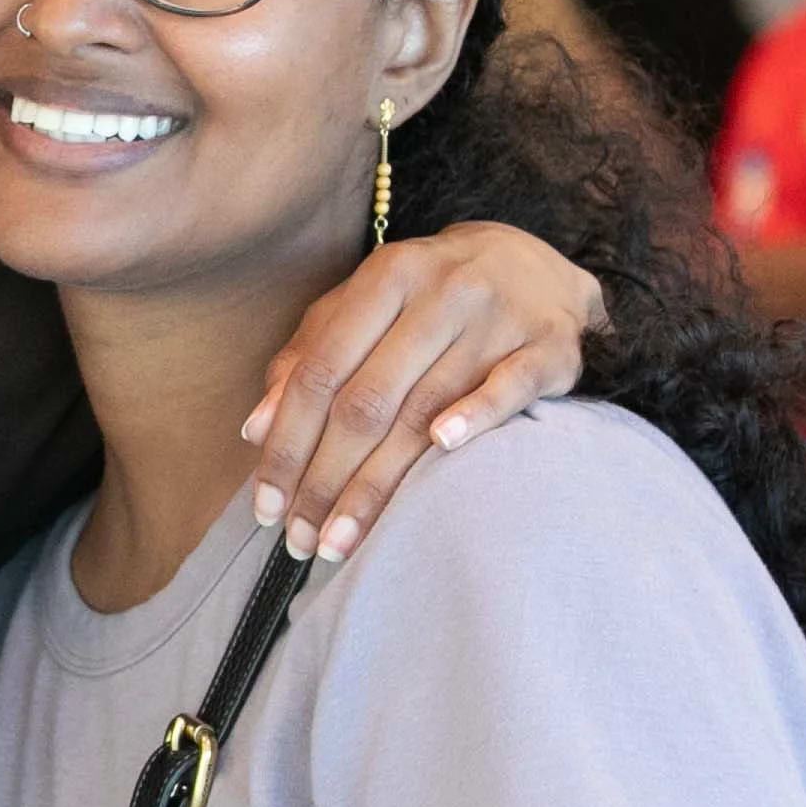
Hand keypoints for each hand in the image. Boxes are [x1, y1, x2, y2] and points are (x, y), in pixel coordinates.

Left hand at [236, 220, 604, 561]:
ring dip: (379, 484)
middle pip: (368, 399)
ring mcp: (498, 317)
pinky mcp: (550, 344)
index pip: (320, 371)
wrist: (535, 264)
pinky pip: (510, 384)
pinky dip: (476, 415)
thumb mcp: (364, 308)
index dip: (288, 444)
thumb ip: (307, 359)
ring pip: (426, 406)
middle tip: (303, 541)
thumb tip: (254, 430)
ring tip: (343, 540)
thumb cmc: (428, 300)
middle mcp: (441, 292)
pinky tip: (442, 450)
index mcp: (386, 277)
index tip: (265, 509)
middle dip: (326, 479)